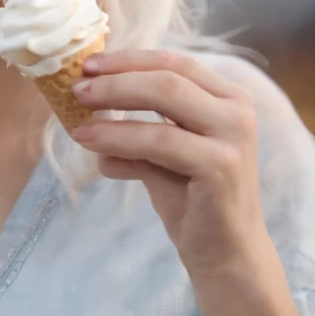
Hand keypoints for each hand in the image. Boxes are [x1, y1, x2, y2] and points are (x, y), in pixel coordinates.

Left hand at [70, 49, 271, 284]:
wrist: (226, 256)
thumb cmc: (194, 201)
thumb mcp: (162, 154)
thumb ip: (136, 126)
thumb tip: (83, 107)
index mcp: (228, 97)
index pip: (174, 61)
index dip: (129, 59)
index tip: (89, 65)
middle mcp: (238, 110)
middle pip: (168, 75)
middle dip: (117, 77)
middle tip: (77, 87)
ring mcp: (233, 136)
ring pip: (164, 98)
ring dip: (113, 102)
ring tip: (76, 116)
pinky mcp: (220, 165)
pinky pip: (159, 140)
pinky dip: (119, 138)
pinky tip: (92, 145)